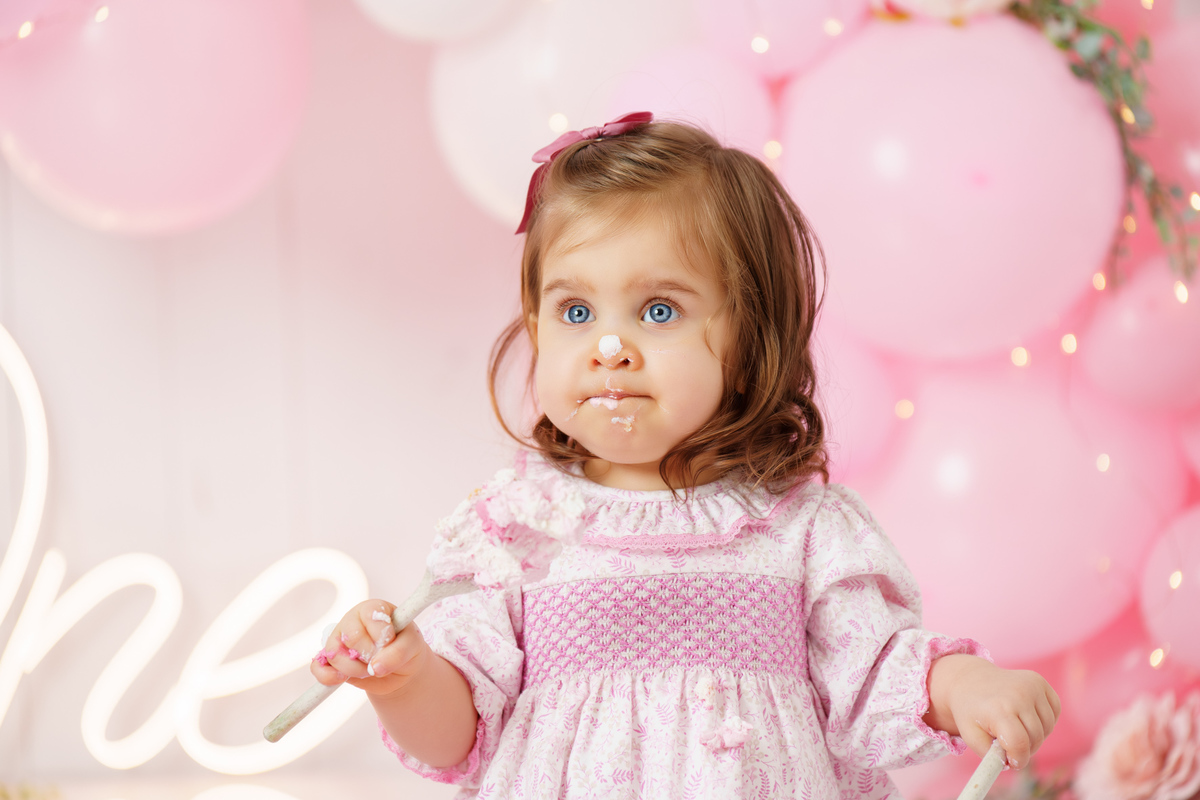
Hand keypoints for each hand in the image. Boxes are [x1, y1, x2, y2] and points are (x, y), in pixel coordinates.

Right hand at [309, 599, 433, 696]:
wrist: (400, 669)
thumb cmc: (406, 647)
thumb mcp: (412, 646)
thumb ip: (398, 652)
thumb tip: (375, 667)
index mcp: (372, 609)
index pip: (370, 616)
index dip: (382, 636)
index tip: (391, 643)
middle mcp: (352, 621)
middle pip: (351, 637)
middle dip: (369, 655)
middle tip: (380, 659)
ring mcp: (338, 639)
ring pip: (335, 654)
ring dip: (354, 669)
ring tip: (368, 669)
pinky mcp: (329, 659)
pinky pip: (319, 667)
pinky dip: (328, 677)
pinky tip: (342, 679)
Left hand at [923, 654, 1060, 769]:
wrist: (970, 680)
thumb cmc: (971, 711)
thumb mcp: (970, 736)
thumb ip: (990, 755)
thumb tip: (1010, 764)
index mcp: (998, 708)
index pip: (1019, 743)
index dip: (1018, 759)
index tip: (1012, 762)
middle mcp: (1017, 694)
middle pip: (1035, 737)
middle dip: (1025, 748)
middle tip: (1010, 744)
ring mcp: (1031, 685)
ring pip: (1047, 727)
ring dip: (1036, 735)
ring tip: (1016, 728)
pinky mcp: (1039, 681)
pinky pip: (1054, 711)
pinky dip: (1044, 720)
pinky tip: (1026, 716)